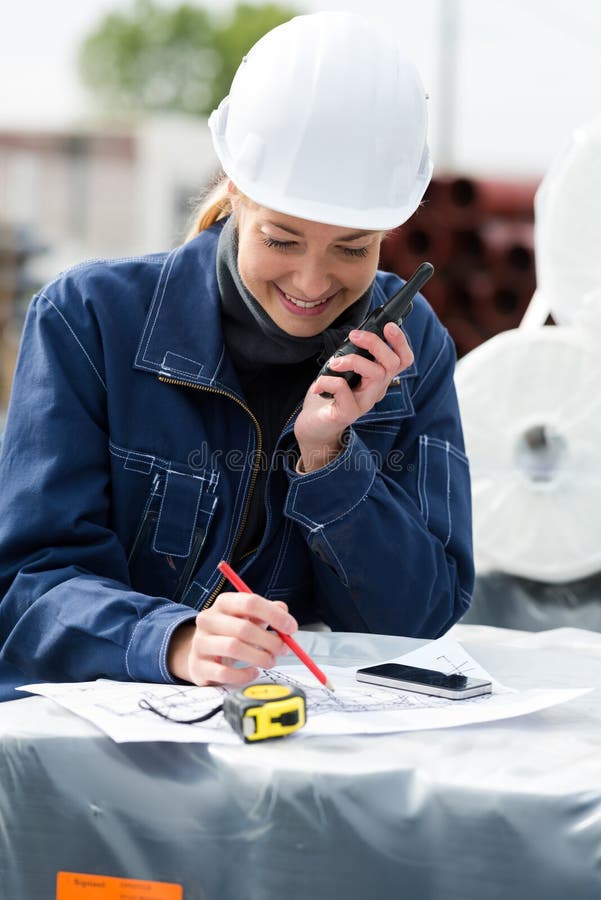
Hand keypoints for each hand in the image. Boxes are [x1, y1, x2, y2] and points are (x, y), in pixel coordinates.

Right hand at [167, 592, 297, 686]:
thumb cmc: (231, 632)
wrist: (203, 652)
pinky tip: (252, 672)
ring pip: (233, 648)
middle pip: (243, 628)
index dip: (274, 616)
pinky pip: (224, 672)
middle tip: (282, 649)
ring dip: (259, 657)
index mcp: (223, 603)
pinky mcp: (198, 666)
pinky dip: (244, 675)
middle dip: (269, 641)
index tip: (291, 628)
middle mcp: (208, 620)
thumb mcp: (249, 617)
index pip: (250, 602)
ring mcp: (200, 643)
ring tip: (270, 661)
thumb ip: (268, 611)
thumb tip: (283, 611)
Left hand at [294, 321, 413, 471]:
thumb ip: (353, 354)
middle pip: (392, 363)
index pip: (403, 360)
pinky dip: (328, 381)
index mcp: (378, 378)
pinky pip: (344, 390)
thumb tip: (356, 333)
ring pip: (375, 374)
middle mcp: (376, 390)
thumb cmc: (329, 394)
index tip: (388, 325)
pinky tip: (318, 385)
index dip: (401, 342)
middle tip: (354, 335)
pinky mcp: (348, 413)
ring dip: (353, 360)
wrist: (314, 425)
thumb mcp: (343, 369)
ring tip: (334, 363)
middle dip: (375, 343)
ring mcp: (364, 403)